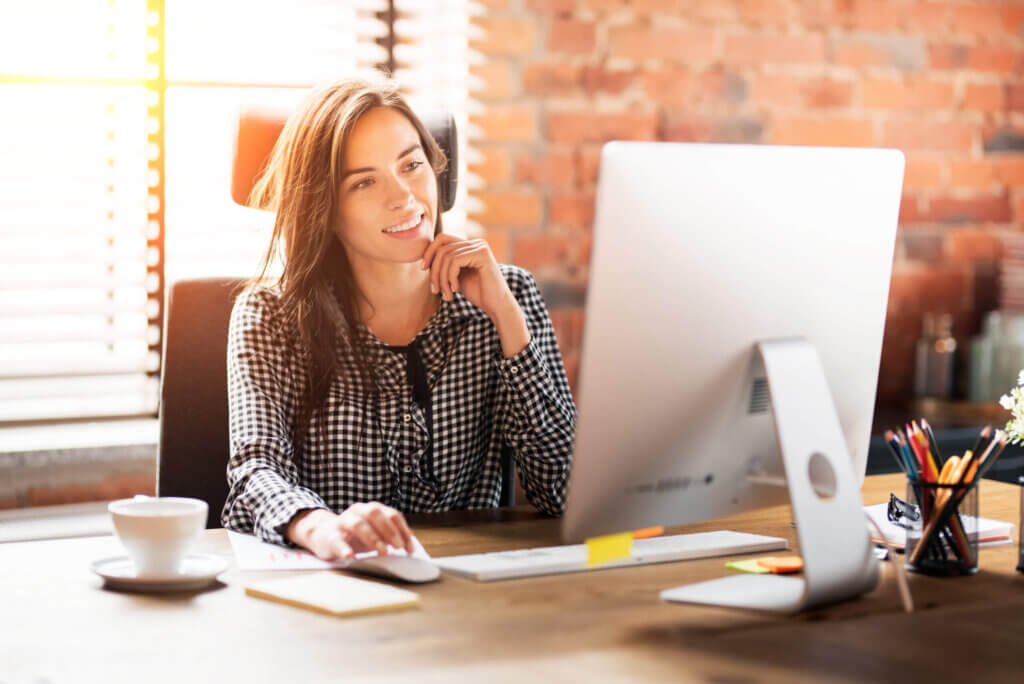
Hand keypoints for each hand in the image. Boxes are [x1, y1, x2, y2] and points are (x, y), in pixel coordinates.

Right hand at [287, 503, 414, 560]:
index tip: (410, 548)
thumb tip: (411, 540)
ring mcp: (343, 522)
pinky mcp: (330, 536)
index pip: (392, 514)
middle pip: (375, 513)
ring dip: (372, 538)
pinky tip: (352, 557)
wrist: (323, 534)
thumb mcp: (375, 531)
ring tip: (382, 552)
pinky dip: (345, 549)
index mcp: (371, 509)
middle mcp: (357, 511)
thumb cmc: (355, 535)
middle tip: (398, 547)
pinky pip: (337, 541)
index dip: (403, 530)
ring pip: (358, 524)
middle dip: (389, 530)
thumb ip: (391, 534)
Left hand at [421, 233, 515, 320]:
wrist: (496, 306)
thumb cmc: (478, 293)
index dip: (429, 251)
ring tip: (446, 295)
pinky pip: (455, 261)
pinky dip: (450, 278)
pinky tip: (455, 290)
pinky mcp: (482, 254)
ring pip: (447, 257)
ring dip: (442, 279)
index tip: (423, 269)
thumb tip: (425, 256)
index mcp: (470, 245)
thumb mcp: (456, 275)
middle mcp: (476, 243)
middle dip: (434, 271)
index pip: (442, 238)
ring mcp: (481, 247)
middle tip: (435, 290)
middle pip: (442, 248)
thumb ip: (445, 264)